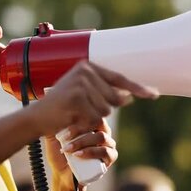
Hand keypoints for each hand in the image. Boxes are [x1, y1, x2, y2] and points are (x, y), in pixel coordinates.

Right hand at [26, 61, 157, 136]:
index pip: (118, 78)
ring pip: (106, 110)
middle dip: (104, 109)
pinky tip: (73, 119)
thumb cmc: (61, 107)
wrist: (37, 116)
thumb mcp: (81, 92)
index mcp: (87, 66)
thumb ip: (102, 90)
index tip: (153, 94)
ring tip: (76, 113)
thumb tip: (129, 95)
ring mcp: (80, 84)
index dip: (137, 88)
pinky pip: (95, 117)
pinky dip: (86, 123)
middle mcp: (85, 71)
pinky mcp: (76, 98)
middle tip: (83, 110)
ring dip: (94, 117)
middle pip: (115, 98)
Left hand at [44, 118, 116, 190]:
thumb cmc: (60, 153)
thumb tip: (49, 109)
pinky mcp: (110, 158)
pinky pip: (105, 152)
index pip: (90, 112)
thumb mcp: (53, 136)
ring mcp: (109, 144)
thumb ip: (53, 122)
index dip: (77, 117)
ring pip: (101, 137)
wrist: (63, 174)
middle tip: (64, 138)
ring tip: (68, 149)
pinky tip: (78, 154)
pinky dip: (91, 152)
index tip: (61, 125)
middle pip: (97, 123)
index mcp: (92, 124)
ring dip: (83, 142)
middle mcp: (103, 131)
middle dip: (79, 129)